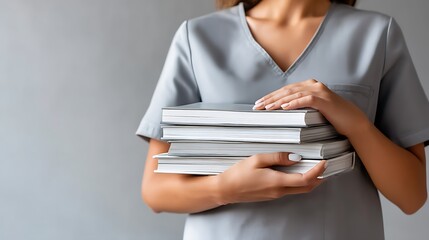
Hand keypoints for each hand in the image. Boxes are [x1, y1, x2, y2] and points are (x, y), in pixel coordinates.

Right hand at [217, 152, 325, 204]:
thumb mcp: (257, 160)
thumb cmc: (238, 174)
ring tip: (313, 167)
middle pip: (306, 188)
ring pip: (299, 189)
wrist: (226, 190)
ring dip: (309, 181)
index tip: (324, 162)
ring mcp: (275, 194)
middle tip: (324, 167)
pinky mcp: (271, 195)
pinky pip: (290, 189)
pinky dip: (298, 182)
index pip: (305, 179)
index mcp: (277, 182)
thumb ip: (278, 158)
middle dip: (319, 178)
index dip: (318, 171)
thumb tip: (295, 157)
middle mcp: (279, 191)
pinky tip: (295, 173)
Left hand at [253, 79, 368, 136]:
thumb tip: (280, 111)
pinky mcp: (325, 100)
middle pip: (287, 91)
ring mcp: (319, 91)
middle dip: (270, 98)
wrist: (353, 123)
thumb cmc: (332, 119)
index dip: (271, 96)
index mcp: (309, 86)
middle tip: (257, 106)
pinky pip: (306, 99)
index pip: (286, 90)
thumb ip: (300, 106)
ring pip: (294, 94)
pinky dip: (294, 103)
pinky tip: (284, 107)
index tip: (259, 103)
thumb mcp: (312, 111)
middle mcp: (313, 85)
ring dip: (278, 101)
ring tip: (266, 107)